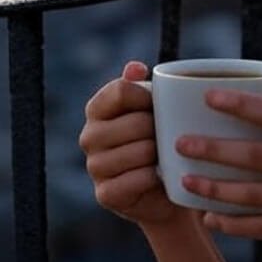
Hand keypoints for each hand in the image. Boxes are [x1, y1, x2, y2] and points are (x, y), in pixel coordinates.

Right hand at [79, 61, 183, 227]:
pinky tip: (161, 176)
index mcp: (98, 109)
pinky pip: (136, 179)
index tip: (163, 107)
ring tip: (168, 156)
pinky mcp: (105, 194)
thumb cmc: (162, 143)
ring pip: (138, 151)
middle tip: (171, 137)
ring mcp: (94, 166)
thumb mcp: (156, 111)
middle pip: (134, 122)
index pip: (121, 91)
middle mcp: (90, 136)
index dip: (149, 98)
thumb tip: (135, 67)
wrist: (168, 191)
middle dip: (159, 130)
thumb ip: (144, 86)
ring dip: (160, 154)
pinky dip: (154, 177)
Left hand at [177, 89, 261, 261]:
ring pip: (251, 193)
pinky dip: (232, 223)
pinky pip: (260, 226)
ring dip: (214, 188)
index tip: (207, 96)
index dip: (239, 104)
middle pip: (254, 154)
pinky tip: (210, 219)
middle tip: (179, 143)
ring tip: (186, 182)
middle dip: (212, 149)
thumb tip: (251, 113)